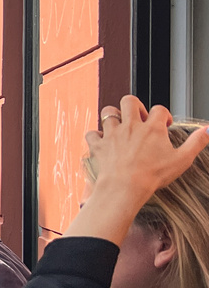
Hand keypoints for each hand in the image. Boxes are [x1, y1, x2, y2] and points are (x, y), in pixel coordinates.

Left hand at [88, 96, 208, 205]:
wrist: (125, 187)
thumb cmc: (152, 175)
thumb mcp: (182, 159)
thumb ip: (196, 143)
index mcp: (152, 128)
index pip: (159, 109)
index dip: (163, 115)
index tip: (164, 125)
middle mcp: (131, 126)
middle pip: (130, 101)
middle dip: (135, 106)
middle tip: (140, 118)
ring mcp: (112, 134)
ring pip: (108, 112)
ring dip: (113, 116)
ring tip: (121, 126)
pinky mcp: (98, 145)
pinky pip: (91, 133)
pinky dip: (95, 135)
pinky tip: (102, 141)